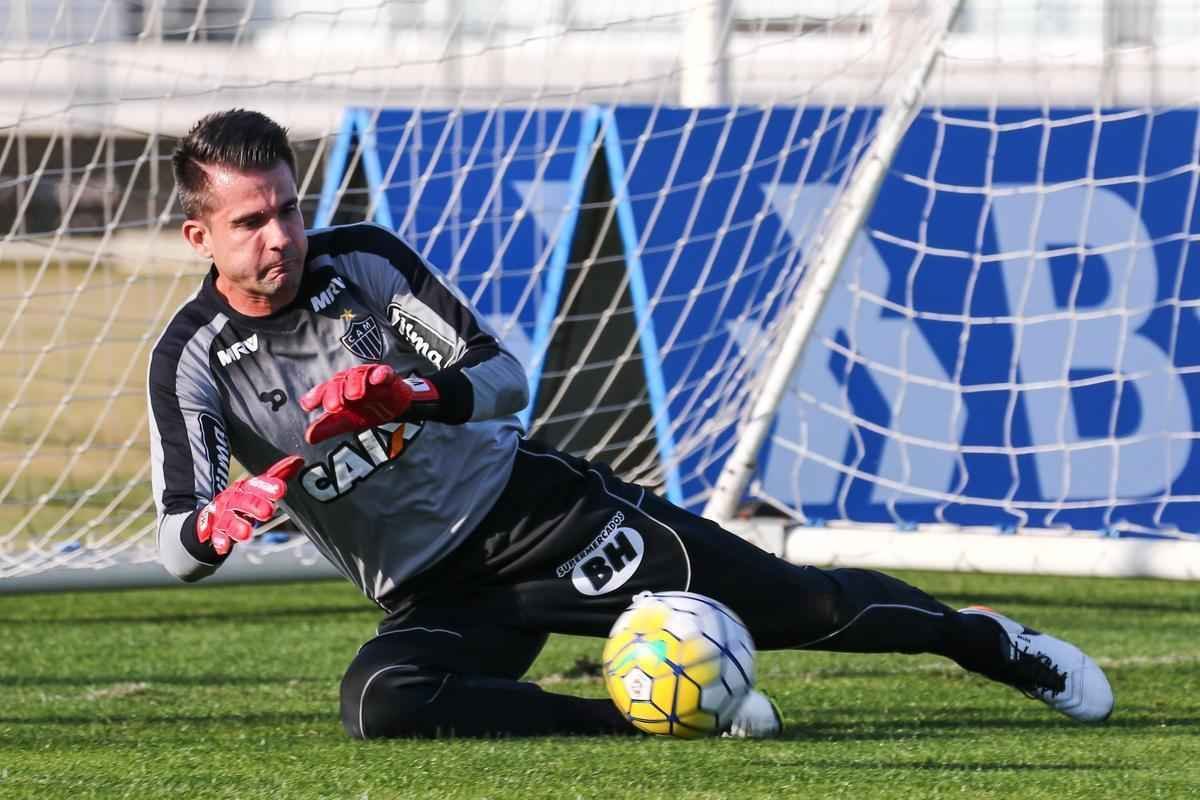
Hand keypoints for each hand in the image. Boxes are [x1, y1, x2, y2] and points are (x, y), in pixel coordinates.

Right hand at [196, 455, 304, 555]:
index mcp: (247, 488)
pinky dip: (220, 541)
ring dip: (238, 526)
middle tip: (268, 511)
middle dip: (255, 505)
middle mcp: (234, 499)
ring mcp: (224, 515)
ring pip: (231, 520)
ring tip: (247, 534)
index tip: (280, 489)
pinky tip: (223, 548)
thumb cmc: (244, 499)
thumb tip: (299, 460)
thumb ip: (279, 474)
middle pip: (245, 501)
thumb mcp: (259, 487)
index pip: (258, 485)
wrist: (214, 513)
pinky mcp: (216, 530)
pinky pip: (218, 536)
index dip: (268, 486)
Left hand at [300, 364, 437, 444]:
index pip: (324, 390)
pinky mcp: (388, 377)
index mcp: (338, 389)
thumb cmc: (366, 411)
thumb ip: (328, 427)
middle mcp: (350, 380)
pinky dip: (382, 374)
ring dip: (356, 384)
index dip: (316, 396)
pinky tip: (380, 378)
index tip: (308, 406)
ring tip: (355, 395)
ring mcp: (369, 377)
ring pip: (359, 376)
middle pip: (339, 381)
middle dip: (336, 393)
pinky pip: (384, 372)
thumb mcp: (347, 421)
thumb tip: (308, 438)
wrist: (394, 408)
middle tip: (334, 407)